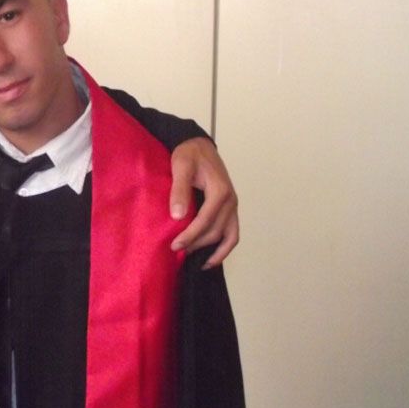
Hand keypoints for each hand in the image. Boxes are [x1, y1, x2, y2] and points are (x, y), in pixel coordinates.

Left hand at [168, 138, 238, 267]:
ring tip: (197, 262)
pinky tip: (211, 258)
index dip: (191, 235)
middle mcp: (231, 200)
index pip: (206, 220)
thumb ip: (179, 190)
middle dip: (197, 243)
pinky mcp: (230, 208)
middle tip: (177, 250)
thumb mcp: (181, 167)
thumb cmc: (189, 154)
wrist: (198, 145)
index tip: (175, 244)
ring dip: (214, 251)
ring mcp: (233, 205)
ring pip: (229, 236)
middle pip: (216, 230)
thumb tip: (177, 216)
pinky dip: (224, 247)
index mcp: (220, 191)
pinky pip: (232, 232)